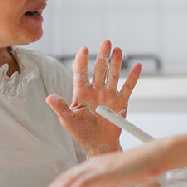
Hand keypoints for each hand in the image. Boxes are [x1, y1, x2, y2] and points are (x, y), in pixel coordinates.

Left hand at [27, 140, 170, 186]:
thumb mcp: (115, 176)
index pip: (64, 181)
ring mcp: (94, 167)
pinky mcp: (101, 172)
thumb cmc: (139, 167)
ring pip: (64, 185)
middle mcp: (88, 165)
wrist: (153, 156)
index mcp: (90, 166)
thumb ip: (102, 182)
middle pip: (59, 182)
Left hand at [47, 40, 141, 154]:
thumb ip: (60, 108)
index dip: (81, 61)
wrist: (99, 144)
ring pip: (113, 75)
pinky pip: (128, 88)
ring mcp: (109, 95)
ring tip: (118, 50)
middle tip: (106, 42)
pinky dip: (133, 77)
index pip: (81, 74)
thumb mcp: (68, 121)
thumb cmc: (81, 132)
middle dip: (102, 56)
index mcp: (81, 93)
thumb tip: (48, 98)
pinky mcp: (121, 102)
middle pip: (99, 70)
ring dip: (116, 63)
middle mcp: (96, 91)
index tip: (83, 49)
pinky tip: (137, 66)